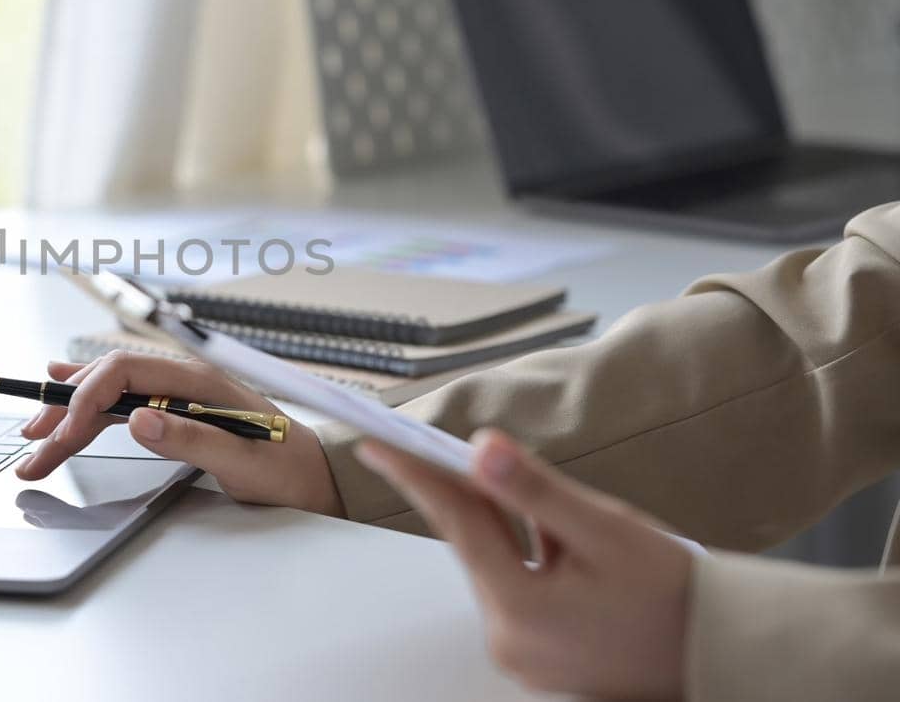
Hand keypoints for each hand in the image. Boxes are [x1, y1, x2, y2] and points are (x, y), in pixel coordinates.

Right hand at [15, 352, 343, 516]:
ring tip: (34, 435)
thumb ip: (190, 438)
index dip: (86, 399)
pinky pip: (124, 400)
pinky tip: (64, 393)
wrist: (317, 478)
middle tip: (32, 445)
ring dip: (71, 412)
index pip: (124, 373)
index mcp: (197, 380)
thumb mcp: (241, 462)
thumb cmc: (287, 469)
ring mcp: (179, 393)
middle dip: (65, 411)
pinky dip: (90, 404)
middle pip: (108, 381)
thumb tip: (137, 421)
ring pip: (111, 393)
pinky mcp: (178, 410)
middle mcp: (183, 379)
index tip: (62, 435)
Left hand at [354, 430, 692, 698]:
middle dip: (479, 497)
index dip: (415, 475)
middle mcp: (509, 641)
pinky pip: (518, 590)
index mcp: (519, 611)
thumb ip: (535, 489)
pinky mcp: (538, 657)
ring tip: (574, 527)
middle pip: (476, 545)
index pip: (454, 524)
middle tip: (467, 449)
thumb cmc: (675, 594)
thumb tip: (481, 447)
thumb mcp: (605, 528)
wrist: (724, 651)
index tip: (377, 443)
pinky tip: (570, 550)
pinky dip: (531, 558)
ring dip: (516, 530)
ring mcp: (522, 655)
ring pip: (498, 565)